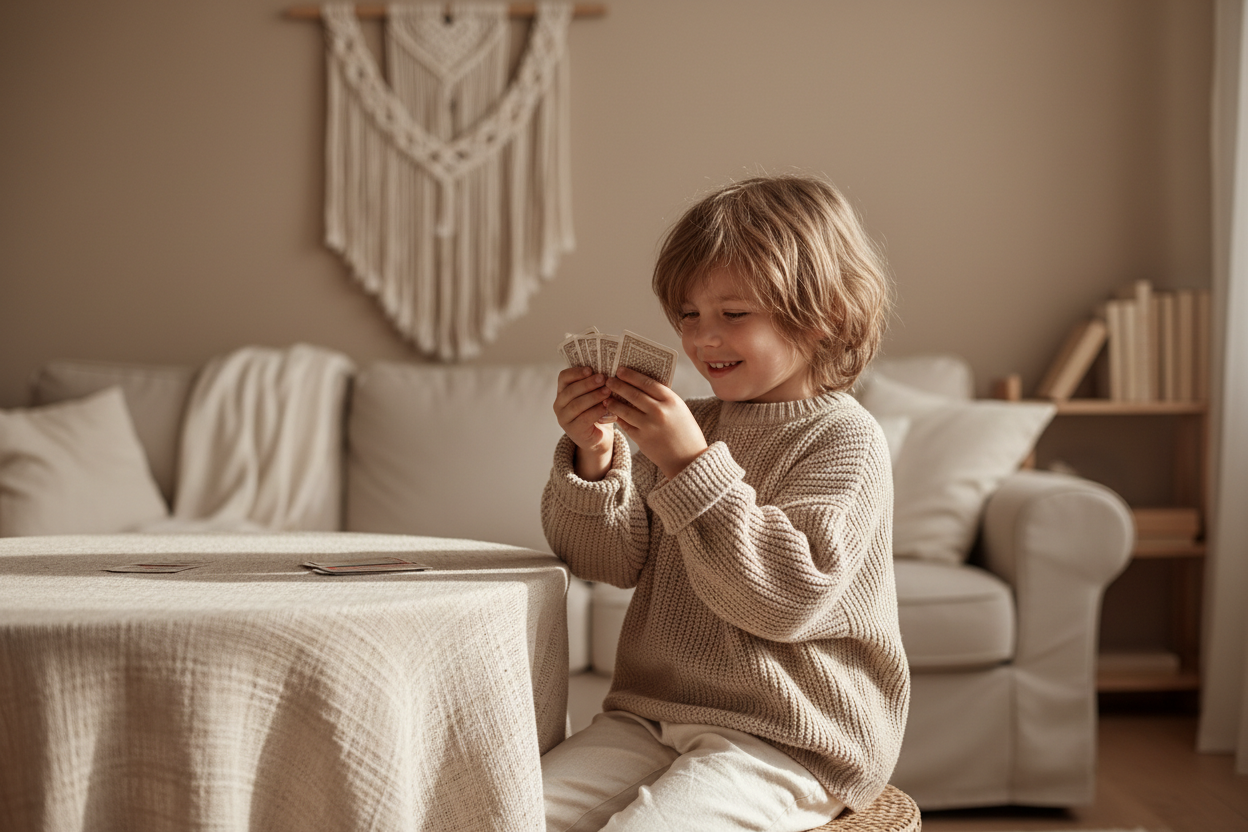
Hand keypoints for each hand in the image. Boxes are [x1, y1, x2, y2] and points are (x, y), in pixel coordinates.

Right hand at [554, 366, 614, 480]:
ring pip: (577, 405)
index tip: (591, 369)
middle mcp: (559, 405)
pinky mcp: (573, 431)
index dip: (576, 372)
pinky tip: (606, 406)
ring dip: (594, 396)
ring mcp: (564, 419)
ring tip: (608, 391)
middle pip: (571, 390)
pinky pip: (584, 419)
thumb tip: (605, 370)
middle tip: (604, 378)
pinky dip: (597, 411)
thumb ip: (594, 384)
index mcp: (562, 392)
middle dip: (588, 383)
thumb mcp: (592, 395)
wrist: (597, 436)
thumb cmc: (596, 411)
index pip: (564, 377)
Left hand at [604, 367, 708, 480]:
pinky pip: (625, 424)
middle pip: (633, 394)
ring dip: (613, 402)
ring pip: (625, 410)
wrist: (688, 459)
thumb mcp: (679, 409)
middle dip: (618, 385)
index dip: (631, 375)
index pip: (647, 382)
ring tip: (606, 397)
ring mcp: (649, 426)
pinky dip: (617, 417)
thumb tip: (641, 385)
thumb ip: (663, 398)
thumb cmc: (685, 431)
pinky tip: (612, 412)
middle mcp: (659, 412)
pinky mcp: (641, 439)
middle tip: (608, 380)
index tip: (620, 370)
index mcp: (671, 401)